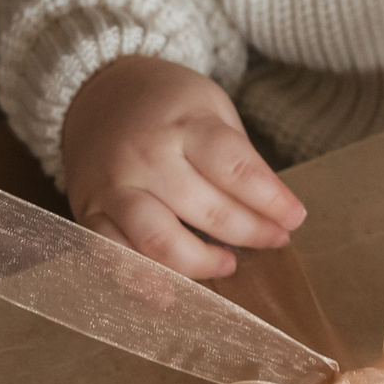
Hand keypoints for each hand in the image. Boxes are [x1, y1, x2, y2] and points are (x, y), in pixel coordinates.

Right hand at [59, 57, 305, 279]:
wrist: (99, 90)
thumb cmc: (168, 105)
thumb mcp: (211, 107)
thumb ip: (236, 157)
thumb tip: (272, 213)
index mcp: (184, 124)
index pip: (236, 168)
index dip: (271, 200)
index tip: (294, 218)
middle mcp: (147, 157)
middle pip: (207, 210)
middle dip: (250, 233)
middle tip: (274, 240)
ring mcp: (114, 187)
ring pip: (159, 242)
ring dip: (201, 264)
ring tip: (227, 264)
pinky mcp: (89, 211)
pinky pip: (113, 255)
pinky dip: (141, 281)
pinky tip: (170, 292)